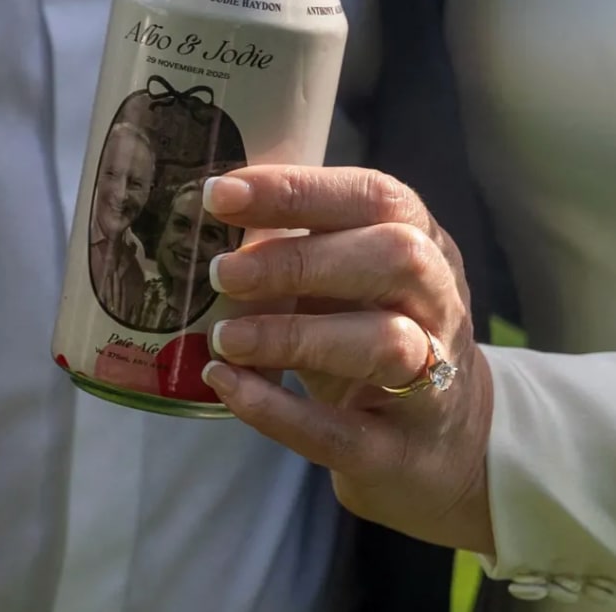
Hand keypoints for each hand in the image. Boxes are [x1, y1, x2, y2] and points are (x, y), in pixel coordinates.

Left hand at [196, 166, 495, 553]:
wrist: (444, 447)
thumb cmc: (372, 337)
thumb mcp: (346, 284)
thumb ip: (293, 251)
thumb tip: (197, 226)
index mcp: (422, 244)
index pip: (375, 197)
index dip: (298, 190)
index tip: (219, 193)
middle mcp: (438, 305)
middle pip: (395, 259)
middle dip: (299, 260)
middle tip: (221, 272)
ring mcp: (433, 382)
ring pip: (384, 345)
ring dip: (292, 335)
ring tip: (223, 338)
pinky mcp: (399, 452)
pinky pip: (341, 431)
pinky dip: (276, 409)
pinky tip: (224, 384)